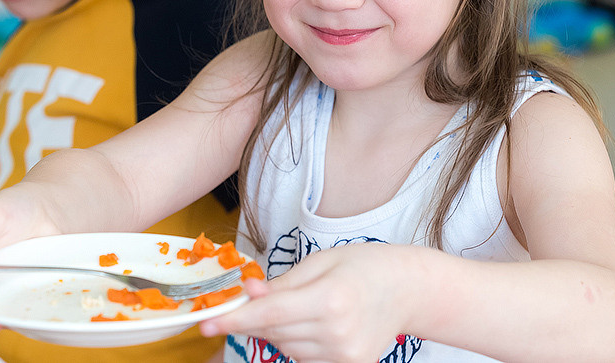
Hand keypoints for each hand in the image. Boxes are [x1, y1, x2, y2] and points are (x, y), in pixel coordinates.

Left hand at [199, 243, 412, 362]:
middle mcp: (336, 332)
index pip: (270, 314)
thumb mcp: (322, 261)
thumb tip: (247, 292)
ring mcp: (344, 354)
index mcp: (330, 298)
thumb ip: (283, 282)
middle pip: (274, 332)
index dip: (235, 319)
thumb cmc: (364, 266)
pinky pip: (304, 357)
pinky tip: (316, 322)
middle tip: (252, 299)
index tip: (206, 323)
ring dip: (280, 329)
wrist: (408, 289)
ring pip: (286, 348)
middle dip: (256, 317)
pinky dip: (298, 341)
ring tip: (306, 305)